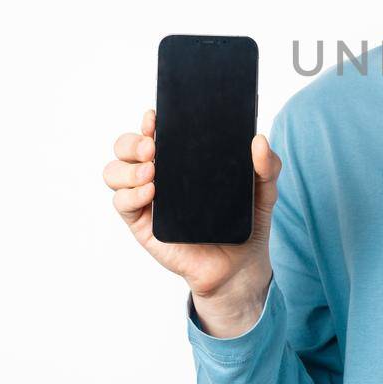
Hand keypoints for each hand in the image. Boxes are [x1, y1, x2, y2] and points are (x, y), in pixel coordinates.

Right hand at [105, 108, 280, 316]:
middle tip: (153, 147)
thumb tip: (259, 140)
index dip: (149, 121)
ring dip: (128, 167)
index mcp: (181, 159)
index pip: (154, 132)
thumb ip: (267, 164)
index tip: (156, 117)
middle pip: (125, 147)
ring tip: (153, 171)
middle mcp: (159, 174)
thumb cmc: (245, 222)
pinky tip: (151, 193)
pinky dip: (130, 194)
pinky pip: (121, 203)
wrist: (240, 266)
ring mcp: (148, 199)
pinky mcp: (143, 224)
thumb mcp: (264, 189)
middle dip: (132, 141)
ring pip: (115, 172)